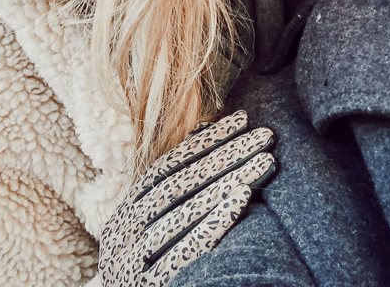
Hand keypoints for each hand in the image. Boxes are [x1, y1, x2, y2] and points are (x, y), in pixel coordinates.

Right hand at [99, 110, 275, 286]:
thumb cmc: (148, 268)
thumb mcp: (149, 229)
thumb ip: (172, 193)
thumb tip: (204, 135)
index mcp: (125, 213)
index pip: (168, 166)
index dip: (206, 141)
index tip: (243, 119)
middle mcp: (124, 231)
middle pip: (180, 185)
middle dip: (226, 156)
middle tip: (265, 136)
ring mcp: (132, 259)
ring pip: (183, 213)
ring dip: (227, 183)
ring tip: (264, 162)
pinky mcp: (148, 286)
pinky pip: (184, 251)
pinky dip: (213, 223)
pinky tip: (241, 200)